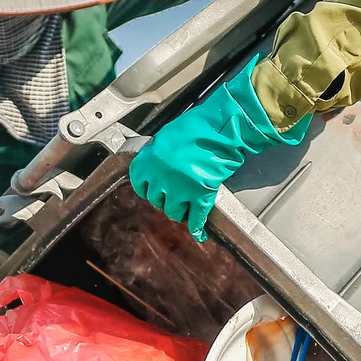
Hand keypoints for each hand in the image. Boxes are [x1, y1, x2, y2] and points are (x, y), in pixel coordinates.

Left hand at [129, 57, 309, 240]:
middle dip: (165, 198)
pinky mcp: (200, 197)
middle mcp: (159, 179)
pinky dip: (198, 228)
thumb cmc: (196, 126)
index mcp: (147, 161)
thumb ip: (159, 156)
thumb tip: (158, 165)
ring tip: (187, 207)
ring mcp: (179, 191)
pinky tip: (200, 233)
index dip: (148, 188)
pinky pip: (197, 219)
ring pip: (174, 212)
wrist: (220, 129)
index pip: (140, 185)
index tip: (152, 188)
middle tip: (174, 194)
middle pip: (157, 201)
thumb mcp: (167, 137)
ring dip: (180, 210)